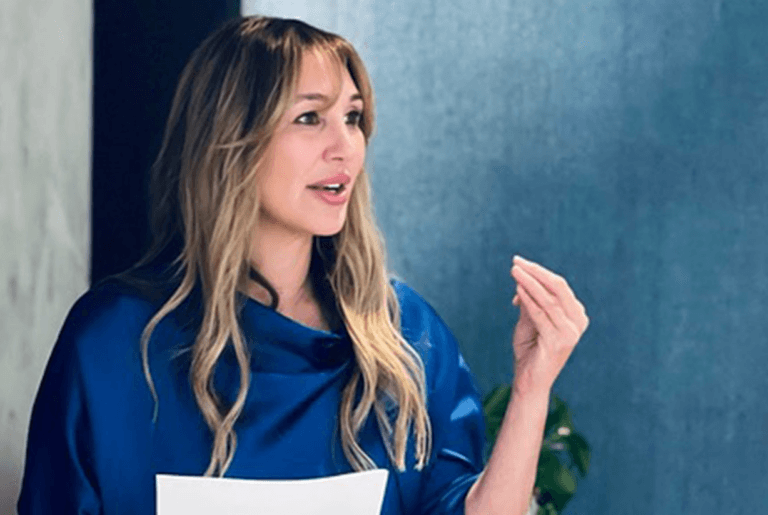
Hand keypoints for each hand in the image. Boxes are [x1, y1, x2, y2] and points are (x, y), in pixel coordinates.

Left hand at [509, 255, 588, 395]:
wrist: (530, 381)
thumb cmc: (530, 350)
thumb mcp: (529, 320)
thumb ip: (530, 301)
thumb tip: (522, 281)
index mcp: (576, 315)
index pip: (558, 286)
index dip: (538, 273)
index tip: (519, 263)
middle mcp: (578, 322)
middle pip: (558, 288)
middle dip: (536, 272)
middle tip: (516, 261)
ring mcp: (571, 332)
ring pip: (548, 299)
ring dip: (529, 283)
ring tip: (514, 271)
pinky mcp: (559, 341)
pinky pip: (541, 314)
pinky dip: (528, 300)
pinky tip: (517, 290)